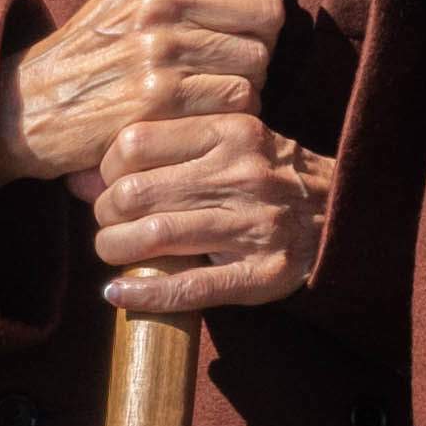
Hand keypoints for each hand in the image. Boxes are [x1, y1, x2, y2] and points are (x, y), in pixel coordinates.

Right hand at [8, 0, 283, 180]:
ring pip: (259, 61)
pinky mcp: (161, 96)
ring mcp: (161, 47)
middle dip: (261, 43)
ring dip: (245, 83)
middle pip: (268, 14)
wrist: (31, 106)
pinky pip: (239, 100)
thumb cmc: (95, 54)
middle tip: (229, 63)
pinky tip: (198, 115)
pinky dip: (228, 113)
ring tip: (207, 90)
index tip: (249, 15)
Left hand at [85, 111, 328, 317]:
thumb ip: (162, 151)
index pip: (134, 143)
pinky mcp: (261, 273)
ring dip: (115, 251)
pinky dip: (143, 294)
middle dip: (105, 215)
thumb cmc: (272, 176)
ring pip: (154, 237)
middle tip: (108, 224)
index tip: (108, 184)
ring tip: (113, 253)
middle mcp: (242, 173)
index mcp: (231, 131)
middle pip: (135, 192)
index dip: (105, 169)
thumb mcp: (227, 144)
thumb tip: (79, 176)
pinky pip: (188, 288)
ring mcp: (254, 225)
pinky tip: (117, 294)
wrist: (346, 213)